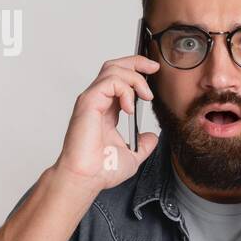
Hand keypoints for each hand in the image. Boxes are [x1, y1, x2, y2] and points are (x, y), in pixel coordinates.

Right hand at [51, 55, 159, 194]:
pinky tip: (131, 108)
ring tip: (145, 96)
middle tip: (154, 68)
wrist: (86, 178)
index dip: (137, 70)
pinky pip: (109, 82)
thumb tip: (153, 137)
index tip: (154, 72)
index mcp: (106, 110)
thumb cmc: (100, 169)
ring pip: (113, 69)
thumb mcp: (132, 155)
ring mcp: (92, 100)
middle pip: (114, 66)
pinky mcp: (88, 103)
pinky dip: (125, 89)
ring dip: (134, 78)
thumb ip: (143, 144)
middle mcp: (98, 102)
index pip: (119, 79)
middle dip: (136, 62)